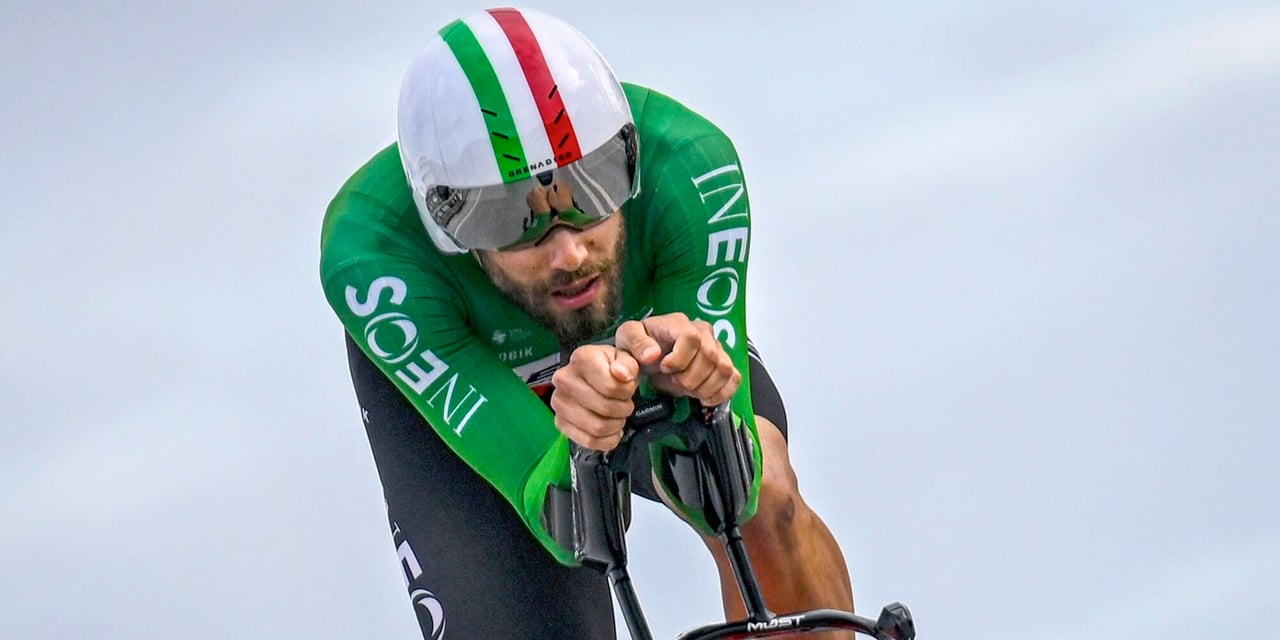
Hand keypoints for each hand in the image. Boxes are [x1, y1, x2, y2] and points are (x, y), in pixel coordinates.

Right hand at [550, 344, 639, 450]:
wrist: (596, 376)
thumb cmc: (611, 368)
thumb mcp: (626, 358)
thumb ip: (629, 364)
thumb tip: (622, 373)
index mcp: (582, 359)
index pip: (610, 387)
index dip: (626, 392)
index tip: (627, 388)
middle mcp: (565, 379)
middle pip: (605, 408)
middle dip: (623, 409)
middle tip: (624, 403)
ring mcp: (559, 402)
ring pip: (597, 427)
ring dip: (615, 425)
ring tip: (617, 415)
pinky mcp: (560, 422)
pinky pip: (588, 441)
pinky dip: (606, 440)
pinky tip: (610, 430)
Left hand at [615, 313, 740, 405]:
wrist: (650, 355)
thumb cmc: (640, 345)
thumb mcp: (627, 340)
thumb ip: (635, 346)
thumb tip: (652, 355)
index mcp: (679, 323)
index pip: (691, 337)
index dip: (679, 358)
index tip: (665, 369)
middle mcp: (703, 331)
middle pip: (710, 356)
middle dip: (690, 378)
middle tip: (674, 383)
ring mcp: (717, 347)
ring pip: (724, 369)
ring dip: (704, 387)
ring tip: (686, 390)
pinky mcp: (723, 363)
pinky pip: (734, 378)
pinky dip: (721, 393)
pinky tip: (704, 399)